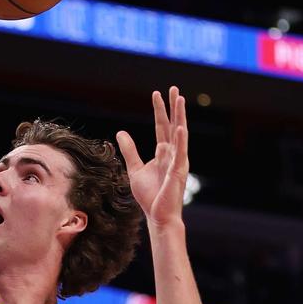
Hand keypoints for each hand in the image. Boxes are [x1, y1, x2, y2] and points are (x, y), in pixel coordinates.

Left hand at [116, 87, 188, 227]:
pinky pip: (180, 153)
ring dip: (180, 116)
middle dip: (172, 107)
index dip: (159, 110)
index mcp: (164, 152)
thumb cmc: (149, 195)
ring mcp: (177, 161)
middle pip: (172, 125)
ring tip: (179, 99)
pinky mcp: (177, 172)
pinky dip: (181, 140)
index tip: (157, 94)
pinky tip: (181, 127)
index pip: (162, 126)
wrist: (157, 215)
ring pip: (179, 134)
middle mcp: (173, 153)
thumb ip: (129, 150)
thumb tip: (121, 133)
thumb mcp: (134, 169)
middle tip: (172, 88)